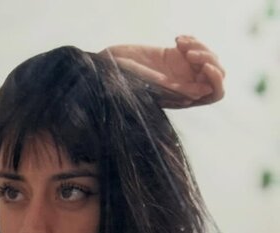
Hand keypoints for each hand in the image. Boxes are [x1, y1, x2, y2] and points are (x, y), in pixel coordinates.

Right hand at [102, 36, 224, 108]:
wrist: (109, 66)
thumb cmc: (124, 79)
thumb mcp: (149, 84)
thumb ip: (176, 89)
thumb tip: (203, 91)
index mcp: (182, 99)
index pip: (215, 93)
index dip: (215, 79)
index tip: (204, 67)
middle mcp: (185, 86)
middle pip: (217, 73)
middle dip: (210, 59)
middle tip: (190, 53)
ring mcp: (182, 69)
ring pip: (209, 57)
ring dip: (200, 46)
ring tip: (180, 44)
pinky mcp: (177, 55)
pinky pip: (198, 45)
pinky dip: (192, 39)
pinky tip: (177, 39)